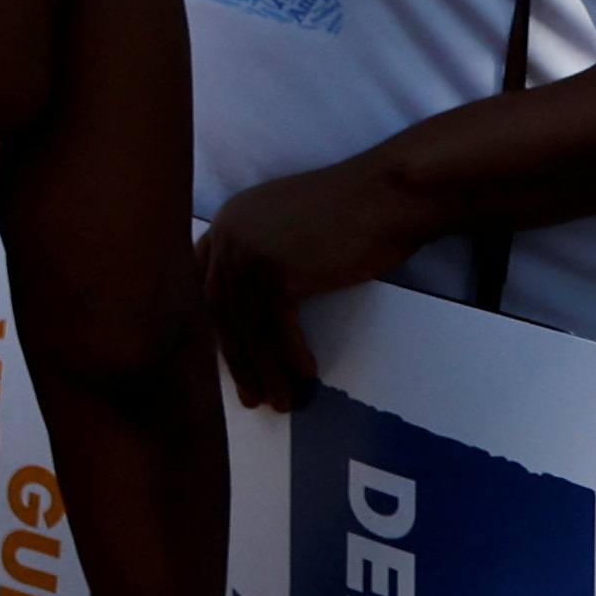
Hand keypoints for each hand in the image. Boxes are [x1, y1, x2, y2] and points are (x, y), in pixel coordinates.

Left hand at [195, 156, 447, 414]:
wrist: (391, 193)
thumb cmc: (353, 212)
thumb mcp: (291, 226)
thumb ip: (263, 253)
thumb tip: (255, 305)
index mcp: (228, 221)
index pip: (205, 284)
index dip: (216, 328)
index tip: (228, 362)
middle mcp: (229, 234)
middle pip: (222, 312)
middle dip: (237, 361)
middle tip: (251, 398)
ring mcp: (250, 251)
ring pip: (249, 326)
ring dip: (266, 370)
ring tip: (281, 401)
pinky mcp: (280, 271)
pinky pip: (278, 326)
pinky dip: (292, 354)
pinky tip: (307, 375)